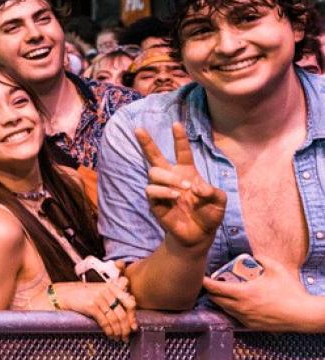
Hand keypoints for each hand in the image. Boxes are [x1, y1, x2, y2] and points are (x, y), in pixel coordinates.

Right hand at [50, 279, 138, 341]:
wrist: (62, 295)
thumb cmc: (81, 295)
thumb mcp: (98, 291)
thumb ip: (113, 297)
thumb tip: (130, 309)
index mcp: (111, 287)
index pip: (129, 302)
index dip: (133, 317)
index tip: (133, 327)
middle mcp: (106, 291)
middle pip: (122, 313)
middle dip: (126, 328)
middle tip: (126, 337)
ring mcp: (98, 298)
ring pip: (115, 319)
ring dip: (118, 332)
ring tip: (118, 338)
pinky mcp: (91, 306)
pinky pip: (105, 321)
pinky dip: (109, 331)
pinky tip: (109, 335)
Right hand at [136, 123, 225, 250]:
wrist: (199, 236)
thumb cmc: (209, 214)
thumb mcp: (220, 201)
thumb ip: (213, 191)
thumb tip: (196, 187)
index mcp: (187, 172)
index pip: (181, 151)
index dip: (179, 138)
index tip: (176, 124)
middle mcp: (172, 177)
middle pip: (154, 156)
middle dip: (146, 142)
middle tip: (138, 129)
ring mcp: (162, 189)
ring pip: (154, 172)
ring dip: (168, 177)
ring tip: (181, 188)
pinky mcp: (155, 202)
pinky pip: (151, 190)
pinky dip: (163, 191)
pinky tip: (174, 196)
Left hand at [202, 258, 317, 330]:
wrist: (302, 314)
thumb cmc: (290, 291)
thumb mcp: (276, 269)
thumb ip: (262, 259)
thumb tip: (254, 256)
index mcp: (243, 293)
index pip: (215, 288)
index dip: (204, 282)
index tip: (199, 277)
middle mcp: (241, 307)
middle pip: (215, 300)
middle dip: (210, 292)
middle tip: (211, 284)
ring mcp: (245, 318)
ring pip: (224, 309)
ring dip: (220, 301)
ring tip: (222, 293)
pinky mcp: (251, 326)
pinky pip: (235, 316)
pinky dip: (231, 309)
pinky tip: (236, 304)